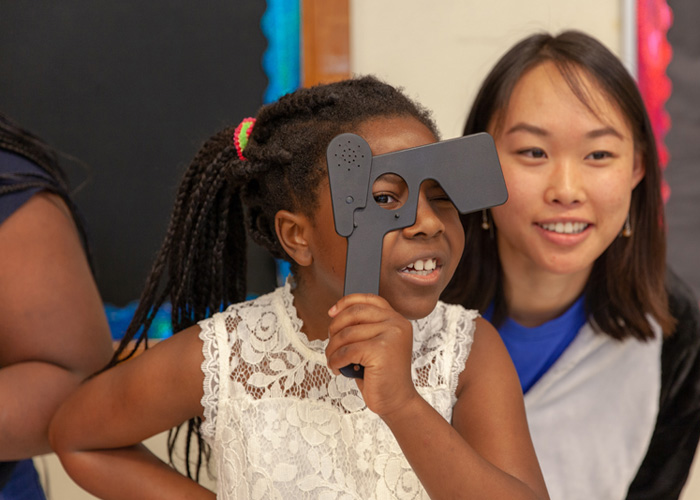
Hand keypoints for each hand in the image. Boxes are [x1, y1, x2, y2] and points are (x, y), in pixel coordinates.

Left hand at [326, 293, 418, 415]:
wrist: (397, 401)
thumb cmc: (382, 374)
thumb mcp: (375, 344)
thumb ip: (364, 327)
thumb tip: (335, 313)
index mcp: (396, 319)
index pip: (369, 299)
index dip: (347, 302)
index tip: (331, 312)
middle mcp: (396, 323)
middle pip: (354, 313)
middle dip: (334, 328)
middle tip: (331, 345)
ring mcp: (390, 335)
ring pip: (346, 334)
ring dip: (332, 350)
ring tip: (334, 361)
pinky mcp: (381, 350)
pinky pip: (346, 351)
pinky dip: (335, 361)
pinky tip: (338, 369)